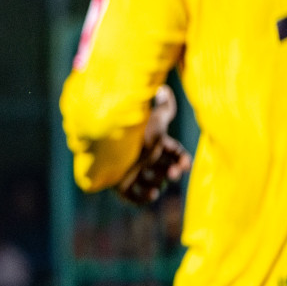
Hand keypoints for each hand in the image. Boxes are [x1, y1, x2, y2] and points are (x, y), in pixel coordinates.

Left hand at [116, 85, 192, 205]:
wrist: (103, 142)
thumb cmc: (132, 130)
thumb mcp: (151, 120)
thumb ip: (164, 107)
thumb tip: (164, 88)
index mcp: (154, 144)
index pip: (175, 154)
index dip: (182, 161)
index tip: (184, 165)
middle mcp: (145, 158)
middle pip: (164, 170)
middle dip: (171, 172)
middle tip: (172, 173)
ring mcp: (133, 171)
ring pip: (152, 182)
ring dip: (156, 183)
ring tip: (156, 185)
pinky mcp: (121, 183)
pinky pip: (133, 196)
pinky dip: (143, 197)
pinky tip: (150, 195)